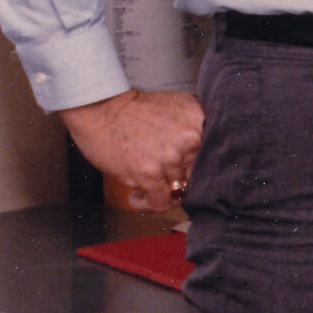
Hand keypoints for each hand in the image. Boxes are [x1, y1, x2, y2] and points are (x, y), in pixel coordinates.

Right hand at [60, 88, 204, 213]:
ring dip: (159, 192)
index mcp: (200, 122)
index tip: (182, 171)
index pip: (212, 158)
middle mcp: (190, 139)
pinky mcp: (150, 174)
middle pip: (194, 176)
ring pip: (177, 191)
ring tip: (142, 183)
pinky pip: (160, 203)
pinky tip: (137, 196)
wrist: (100, 109)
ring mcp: (171, 157)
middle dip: (175, 180)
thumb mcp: (175, 108)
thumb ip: (192, 129)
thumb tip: (202, 159)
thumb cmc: (132, 110)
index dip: (194, 168)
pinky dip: (148, 204)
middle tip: (159, 178)